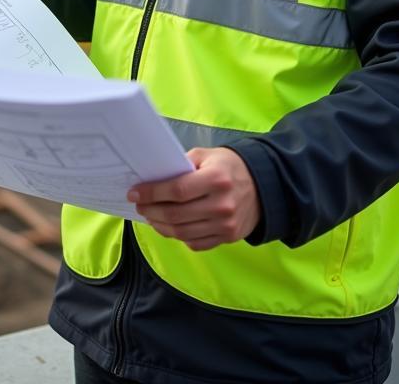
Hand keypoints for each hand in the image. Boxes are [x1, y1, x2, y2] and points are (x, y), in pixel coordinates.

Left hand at [128, 147, 260, 251]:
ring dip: (160, 225)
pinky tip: (168, 226)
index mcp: (216, 179)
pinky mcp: (227, 238)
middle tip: (139, 205)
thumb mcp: (208, 155)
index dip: (152, 193)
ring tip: (150, 215)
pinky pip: (194, 243)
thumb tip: (155, 177)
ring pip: (182, 232)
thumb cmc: (229, 167)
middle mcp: (221, 205)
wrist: (263, 186)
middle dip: (151, 210)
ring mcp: (225, 225)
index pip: (177, 190)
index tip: (134, 192)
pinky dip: (177, 236)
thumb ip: (183, 164)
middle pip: (176, 215)